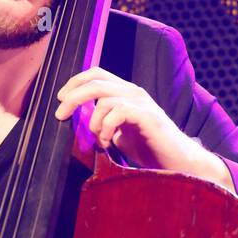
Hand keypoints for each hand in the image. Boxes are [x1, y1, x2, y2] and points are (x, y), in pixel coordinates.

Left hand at [54, 66, 187, 168]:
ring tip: (98, 138)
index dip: (75, 82)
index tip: (61, 99)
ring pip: (105, 98)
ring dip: (93, 120)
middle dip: (73, 97)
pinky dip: (106, 127)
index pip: (97, 75)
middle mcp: (134, 93)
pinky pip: (119, 111)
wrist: (177, 162)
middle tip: (60, 114)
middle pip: (96, 82)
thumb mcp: (118, 133)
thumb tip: (78, 123)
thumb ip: (101, 123)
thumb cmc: (148, 148)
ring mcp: (142, 103)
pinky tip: (108, 142)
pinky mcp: (148, 116)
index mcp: (126, 94)